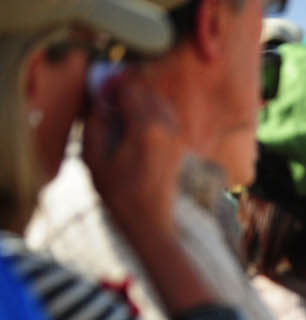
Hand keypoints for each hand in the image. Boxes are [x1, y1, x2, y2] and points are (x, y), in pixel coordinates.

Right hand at [82, 67, 181, 233]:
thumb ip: (95, 124)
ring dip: (139, 100)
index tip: (100, 90)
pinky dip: (150, 112)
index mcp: (145, 128)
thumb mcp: (94, 158)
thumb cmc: (119, 192)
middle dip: (126, 89)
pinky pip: (166, 115)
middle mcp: (166, 127)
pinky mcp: (180, 143)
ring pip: (158, 100)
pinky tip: (135, 126)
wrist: (150, 219)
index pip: (130, 87)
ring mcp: (177, 134)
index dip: (112, 83)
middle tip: (108, 100)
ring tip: (120, 114)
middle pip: (146, 89)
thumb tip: (99, 102)